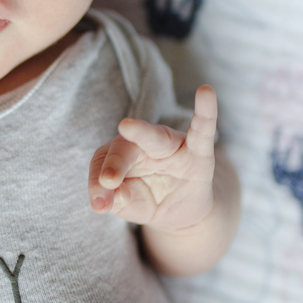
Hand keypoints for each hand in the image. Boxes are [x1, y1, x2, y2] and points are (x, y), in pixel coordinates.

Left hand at [88, 86, 218, 231]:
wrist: (187, 210)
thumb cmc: (150, 199)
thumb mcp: (131, 205)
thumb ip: (118, 201)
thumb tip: (109, 200)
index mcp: (121, 155)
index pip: (102, 162)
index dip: (97, 184)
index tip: (100, 206)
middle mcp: (143, 144)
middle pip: (122, 147)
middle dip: (113, 164)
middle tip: (107, 181)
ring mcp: (171, 145)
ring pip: (154, 137)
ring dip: (140, 132)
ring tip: (126, 126)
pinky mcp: (199, 153)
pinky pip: (202, 130)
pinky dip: (205, 112)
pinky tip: (206, 92)